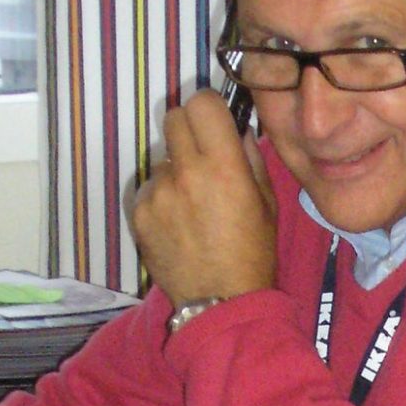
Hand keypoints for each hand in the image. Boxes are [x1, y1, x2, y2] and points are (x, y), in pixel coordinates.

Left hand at [130, 90, 277, 308]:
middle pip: (173, 118)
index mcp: (223, 165)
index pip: (201, 102)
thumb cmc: (253, 253)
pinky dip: (161, 200)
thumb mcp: (267, 203)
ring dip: (175, 171)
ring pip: (161, 159)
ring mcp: (157, 192)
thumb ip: (249, 158)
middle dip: (188, 130)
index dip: (209, 108)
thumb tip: (235, 130)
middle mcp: (186, 171)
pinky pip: (149, 189)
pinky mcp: (138, 213)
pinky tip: (178, 225)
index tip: (215, 123)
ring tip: (192, 207)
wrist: (221, 302)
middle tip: (202, 157)